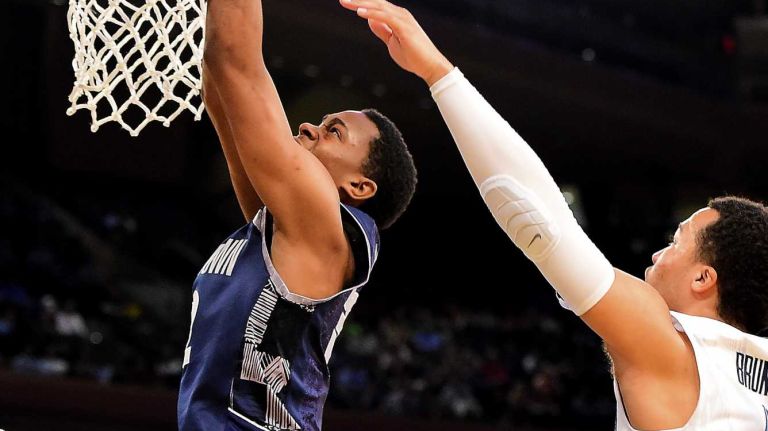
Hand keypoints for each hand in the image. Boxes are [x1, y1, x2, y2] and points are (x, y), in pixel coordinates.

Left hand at [339, 0, 453, 85]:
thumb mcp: (392, 42)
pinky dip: (371, 13)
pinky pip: (385, 16)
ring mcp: (403, 19)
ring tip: (346, 1)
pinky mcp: (404, 27)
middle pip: (375, 2)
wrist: (430, 66)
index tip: (346, 1)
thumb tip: (370, 20)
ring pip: (378, 7)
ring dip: (361, 3)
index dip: (361, 2)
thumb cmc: (413, 56)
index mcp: (397, 17)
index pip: (376, 5)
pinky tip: (359, 11)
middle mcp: (400, 14)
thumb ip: (382, 30)